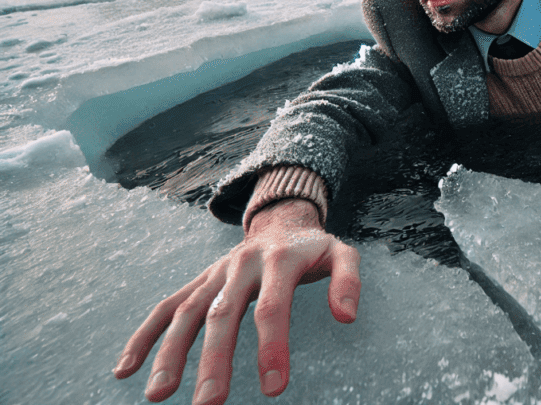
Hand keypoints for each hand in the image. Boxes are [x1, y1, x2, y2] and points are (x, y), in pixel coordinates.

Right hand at [113, 199, 360, 403]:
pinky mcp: (199, 282)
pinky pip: (166, 307)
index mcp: (279, 260)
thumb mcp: (342, 253)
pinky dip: (143, 336)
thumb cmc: (314, 249)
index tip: (274, 389)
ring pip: (187, 312)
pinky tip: (125, 370)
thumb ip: (348, 279)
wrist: (282, 221)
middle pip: (223, 314)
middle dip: (214, 361)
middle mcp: (240, 265)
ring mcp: (215, 274)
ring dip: (169, 353)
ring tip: (158, 397)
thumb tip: (347, 316)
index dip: (273, 346)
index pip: (273, 307)